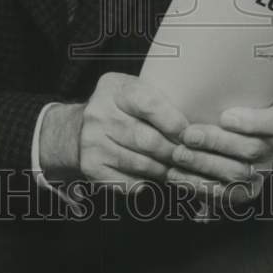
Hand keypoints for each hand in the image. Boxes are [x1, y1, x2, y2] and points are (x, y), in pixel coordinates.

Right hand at [40, 72, 187, 188]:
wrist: (76, 130)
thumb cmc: (120, 109)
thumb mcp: (134, 91)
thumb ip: (159, 101)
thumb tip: (197, 127)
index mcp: (113, 88)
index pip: (148, 104)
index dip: (174, 122)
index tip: (191, 135)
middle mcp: (98, 114)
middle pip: (148, 139)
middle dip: (175, 152)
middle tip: (192, 158)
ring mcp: (91, 142)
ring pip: (141, 163)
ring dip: (165, 170)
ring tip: (179, 169)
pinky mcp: (90, 167)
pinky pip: (128, 181)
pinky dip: (146, 183)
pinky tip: (155, 179)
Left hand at [166, 102, 272, 205]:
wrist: (213, 144)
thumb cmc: (215, 111)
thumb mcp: (222, 97)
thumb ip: (217, 92)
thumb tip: (196, 75)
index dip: (253, 122)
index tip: (224, 117)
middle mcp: (271, 149)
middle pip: (250, 149)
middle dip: (216, 142)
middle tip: (188, 135)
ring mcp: (258, 174)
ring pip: (235, 173)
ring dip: (203, 163)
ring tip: (178, 154)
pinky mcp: (241, 194)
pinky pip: (221, 194)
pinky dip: (196, 184)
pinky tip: (176, 174)